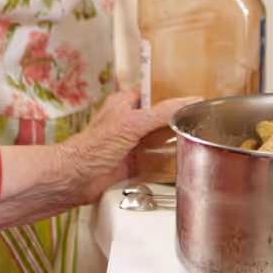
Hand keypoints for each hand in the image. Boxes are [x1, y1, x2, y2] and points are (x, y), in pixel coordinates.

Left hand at [62, 91, 194, 204]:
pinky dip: (165, 163)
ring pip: (158, 139)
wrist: (74, 180)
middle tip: (198, 121)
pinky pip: (154, 161)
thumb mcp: (131, 124)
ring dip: (171, 142)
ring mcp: (130, 144)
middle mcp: (127, 122)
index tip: (193, 98)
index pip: (153, 93)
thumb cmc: (91, 148)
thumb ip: (161, 113)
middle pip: (158, 117)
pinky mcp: (132, 164)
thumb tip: (187, 103)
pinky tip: (179, 162)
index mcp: (124, 103)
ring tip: (194, 140)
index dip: (172, 94)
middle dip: (175, 120)